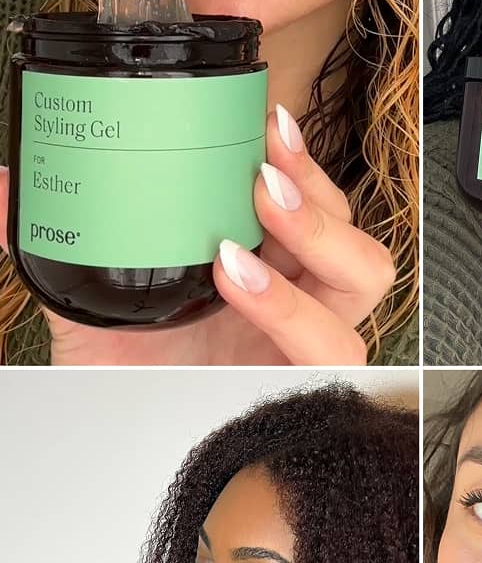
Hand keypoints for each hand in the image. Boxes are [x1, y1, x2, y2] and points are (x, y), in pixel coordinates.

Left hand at [0, 107, 394, 363]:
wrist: (103, 441)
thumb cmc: (115, 375)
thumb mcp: (86, 295)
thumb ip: (57, 237)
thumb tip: (9, 189)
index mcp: (264, 271)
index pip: (318, 208)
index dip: (307, 164)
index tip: (267, 121)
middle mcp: (293, 306)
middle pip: (354, 233)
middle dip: (317, 193)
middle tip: (262, 170)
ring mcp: (299, 347)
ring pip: (364, 281)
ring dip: (316, 238)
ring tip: (258, 216)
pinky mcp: (298, 388)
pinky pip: (332, 349)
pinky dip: (292, 305)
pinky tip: (241, 277)